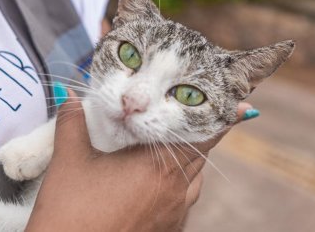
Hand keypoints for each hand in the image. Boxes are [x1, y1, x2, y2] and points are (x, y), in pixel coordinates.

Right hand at [26, 89, 250, 230]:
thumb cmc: (71, 211)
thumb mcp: (70, 160)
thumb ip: (73, 122)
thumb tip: (71, 98)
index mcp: (159, 169)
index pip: (204, 138)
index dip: (223, 120)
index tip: (244, 109)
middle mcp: (175, 193)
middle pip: (201, 159)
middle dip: (199, 138)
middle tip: (193, 121)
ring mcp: (173, 217)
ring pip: (193, 183)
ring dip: (188, 164)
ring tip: (171, 150)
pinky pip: (182, 203)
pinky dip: (177, 188)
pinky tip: (154, 184)